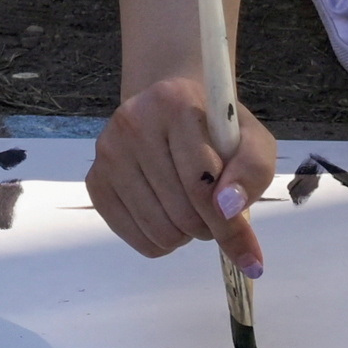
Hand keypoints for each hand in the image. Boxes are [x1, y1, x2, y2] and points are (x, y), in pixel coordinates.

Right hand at [85, 72, 276, 269]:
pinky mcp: (95, 179)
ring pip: (158, 231)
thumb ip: (252, 171)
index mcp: (174, 103)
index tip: (246, 244)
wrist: (169, 112)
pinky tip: (168, 216)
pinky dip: (160, 242)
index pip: (202, 184)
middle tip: (214, 213)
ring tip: (191, 211)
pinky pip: (135, 238)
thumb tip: (229, 209)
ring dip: (185, 235)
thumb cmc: (215, 130)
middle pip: (181, 213)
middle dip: (208, 227)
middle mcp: (132, 122)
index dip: (229, 223)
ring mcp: (108, 151)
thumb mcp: (252, 140)